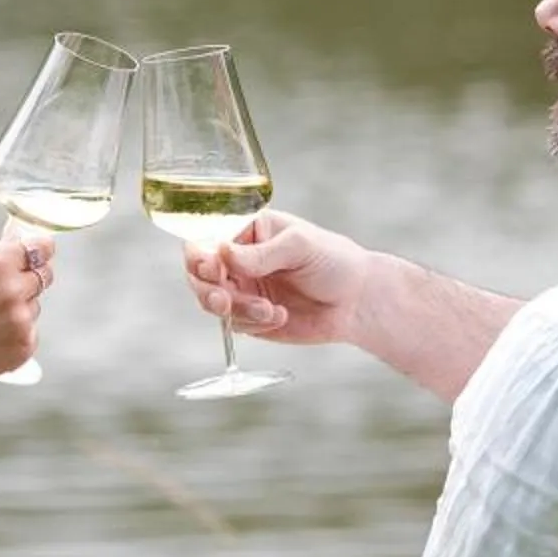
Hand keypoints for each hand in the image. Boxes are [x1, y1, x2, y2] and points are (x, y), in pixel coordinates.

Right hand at [0, 221, 53, 404]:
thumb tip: (18, 235)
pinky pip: (30, 331)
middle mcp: (12, 290)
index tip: (40, 250)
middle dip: (30, 276)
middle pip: (45, 274)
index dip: (41, 248)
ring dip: (19, 307)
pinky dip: (15, 333)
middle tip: (9, 286)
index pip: (41, 247)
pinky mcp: (24, 347)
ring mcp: (20, 321)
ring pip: (34, 305)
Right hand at [185, 208, 370, 348]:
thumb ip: (261, 253)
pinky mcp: (251, 318)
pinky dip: (252, 323)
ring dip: (235, 310)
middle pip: (199, 274)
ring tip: (268, 311)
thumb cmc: (333, 261)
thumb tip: (222, 252)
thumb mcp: (299, 246)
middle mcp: (238, 260)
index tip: (212, 269)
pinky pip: (234, 324)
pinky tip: (279, 317)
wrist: (358, 301)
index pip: (205, 239)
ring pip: (213, 302)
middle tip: (225, 301)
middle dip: (208, 290)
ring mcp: (243, 289)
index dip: (199, 256)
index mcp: (246, 232)